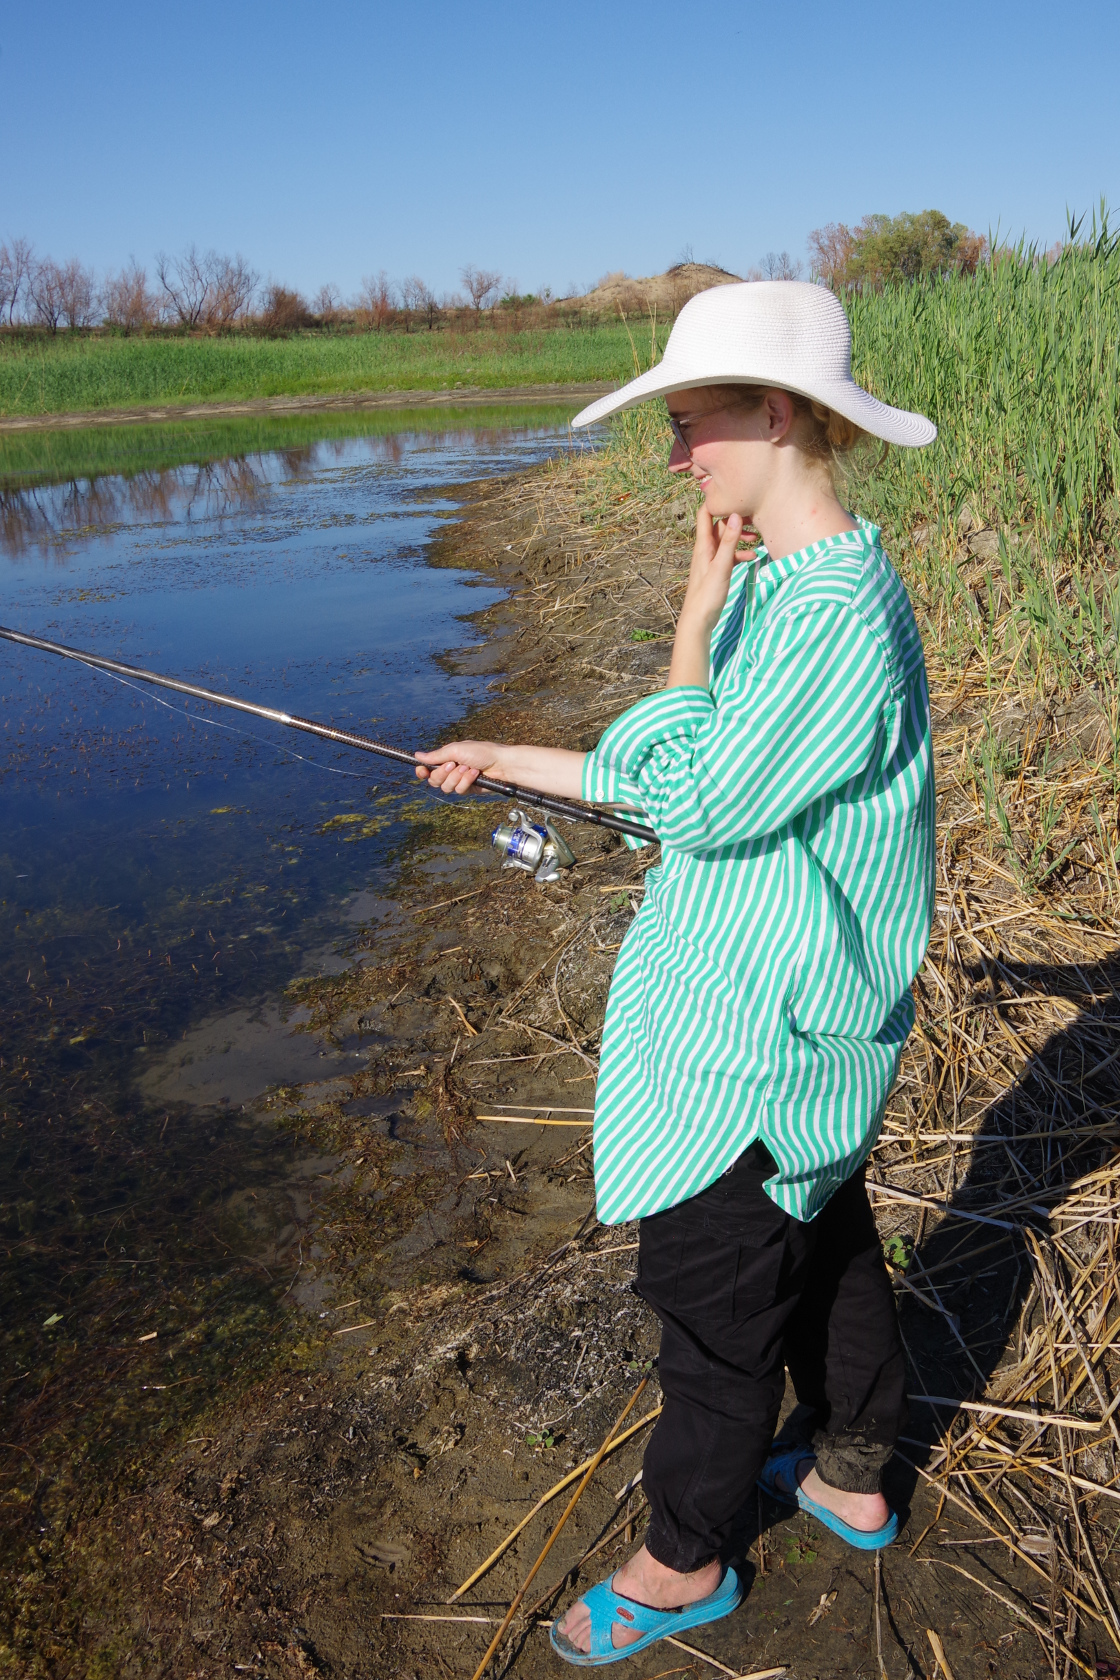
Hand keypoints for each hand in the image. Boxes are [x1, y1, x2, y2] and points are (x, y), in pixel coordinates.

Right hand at [414, 740, 503, 794]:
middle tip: (453, 764)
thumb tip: (418, 755)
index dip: (422, 771)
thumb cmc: (482, 752)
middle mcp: (451, 770)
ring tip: (469, 768)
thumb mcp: (456, 750)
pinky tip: (476, 775)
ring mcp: (459, 781)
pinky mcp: (468, 789)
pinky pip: (459, 790)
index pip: (428, 768)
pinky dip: (467, 781)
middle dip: (443, 773)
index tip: (422, 771)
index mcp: (446, 758)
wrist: (501, 764)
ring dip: (457, 777)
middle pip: (434, 780)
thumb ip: (436, 755)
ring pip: (446, 787)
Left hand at [678, 511, 756, 636]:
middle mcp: (705, 549)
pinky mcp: (716, 570)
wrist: (698, 620)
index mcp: (703, 544)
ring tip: (757, 540)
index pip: (706, 513)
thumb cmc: (707, 595)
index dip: (718, 502)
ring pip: (726, 540)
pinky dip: (740, 553)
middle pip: (719, 525)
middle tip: (755, 521)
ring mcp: (710, 559)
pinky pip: (729, 555)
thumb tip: (735, 515)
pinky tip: (752, 558)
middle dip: (736, 520)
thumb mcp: (722, 566)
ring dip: (740, 538)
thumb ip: (729, 541)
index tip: (736, 495)